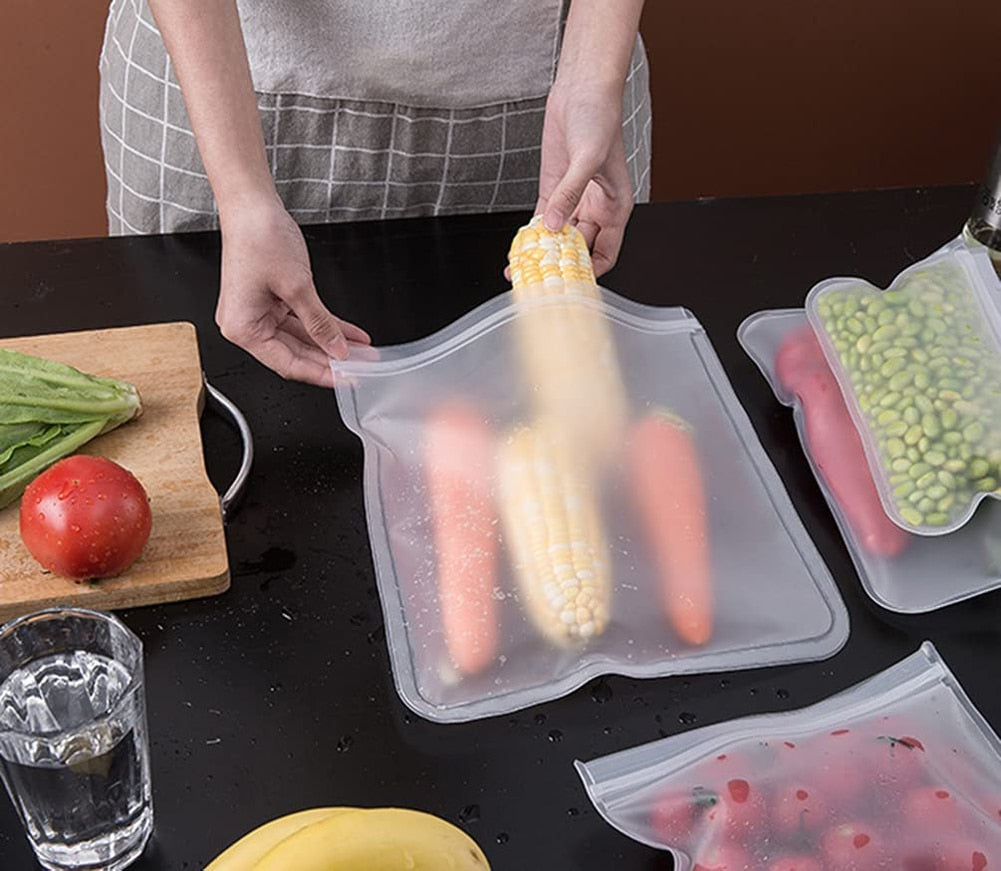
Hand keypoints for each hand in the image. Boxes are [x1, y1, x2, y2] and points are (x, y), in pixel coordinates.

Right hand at [216, 197, 369, 386]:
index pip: (287, 364)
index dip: (320, 374)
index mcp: (243, 328)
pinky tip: (349, 334)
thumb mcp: (297, 287)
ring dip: (331, 343)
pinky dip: (324, 326)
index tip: (346, 379)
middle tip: (360, 367)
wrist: (252, 205)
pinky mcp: (271, 301)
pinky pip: (302, 320)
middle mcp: (246, 324)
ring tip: (361, 352)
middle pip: (295, 354)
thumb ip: (319, 323)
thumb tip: (337, 350)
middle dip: (330, 360)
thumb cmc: (258, 238)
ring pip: (302, 338)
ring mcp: (259, 312)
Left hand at [536, 81, 633, 276]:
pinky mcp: (554, 189)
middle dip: (560, 265)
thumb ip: (570, 193)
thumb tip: (554, 223)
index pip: (605, 253)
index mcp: (615, 207)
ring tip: (524, 267)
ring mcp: (573, 200)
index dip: (590, 271)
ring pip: (558, 237)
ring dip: (543, 252)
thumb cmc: (600, 117)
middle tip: (538, 279)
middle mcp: (595, 208)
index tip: (570, 282)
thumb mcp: (588, 158)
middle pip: (578, 249)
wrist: (582, 89)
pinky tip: (520, 245)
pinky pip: (543, 219)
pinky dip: (532, 233)